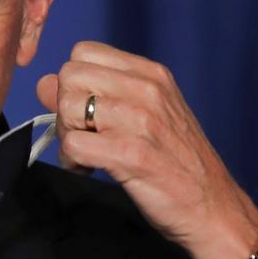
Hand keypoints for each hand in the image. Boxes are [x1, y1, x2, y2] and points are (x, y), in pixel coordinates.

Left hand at [35, 42, 257, 258]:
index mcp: (151, 74)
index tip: (86, 112)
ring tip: (88, 156)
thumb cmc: (176, 162)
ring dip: (67, 137)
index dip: (74, 83)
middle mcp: (147, 89)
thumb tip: (44, 84)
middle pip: (69, 77)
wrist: (213, 206)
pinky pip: (74, 144)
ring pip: (67, 108)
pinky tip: (90, 170)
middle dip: (65, 109)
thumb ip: (99, 93)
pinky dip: (73, 161)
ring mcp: (140, 120)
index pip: (83, 52)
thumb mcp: (145, 114)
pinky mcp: (132, 154)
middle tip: (84, 136)